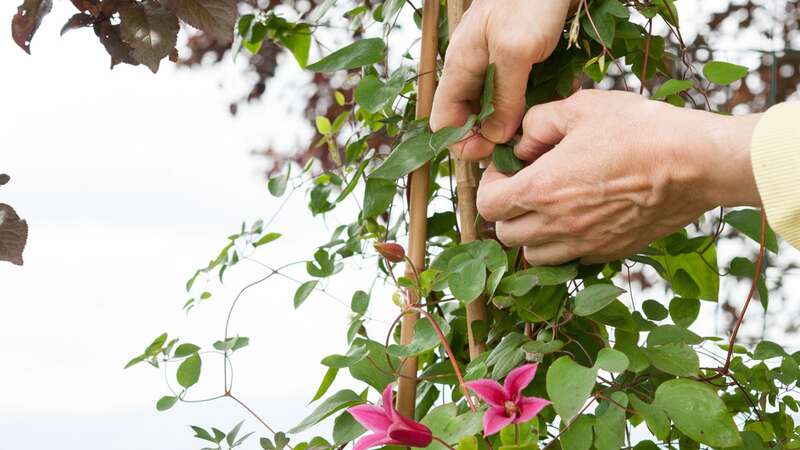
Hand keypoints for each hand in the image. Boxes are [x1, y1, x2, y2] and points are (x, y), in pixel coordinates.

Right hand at [430, 0, 575, 160]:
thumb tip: (495, 137)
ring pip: (497, 106)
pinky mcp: (519, 57)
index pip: (444, 120)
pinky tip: (555, 100)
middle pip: (471, 117)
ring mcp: (495, 62)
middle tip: (521, 145)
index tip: (492, 152)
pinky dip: (535, 99)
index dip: (462, 141)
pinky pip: (520, 90)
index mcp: (460, 66)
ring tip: (540, 126)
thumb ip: (504, 97)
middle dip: (492, 135)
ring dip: (517, 120)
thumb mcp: (516, 51)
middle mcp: (473, 68)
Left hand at [477, 90, 762, 264]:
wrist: (696, 163)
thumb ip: (539, 122)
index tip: (507, 169)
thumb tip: (522, 142)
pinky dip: (563, 245)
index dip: (490, 185)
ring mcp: (584, 244)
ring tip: (551, 206)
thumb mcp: (582, 107)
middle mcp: (557, 225)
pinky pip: (570, 259)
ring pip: (534, 255)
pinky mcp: (609, 253)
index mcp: (541, 189)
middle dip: (507, 210)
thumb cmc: (639, 130)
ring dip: (532, 233)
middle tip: (527, 185)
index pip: (487, 205)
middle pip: (506, 235)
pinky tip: (580, 218)